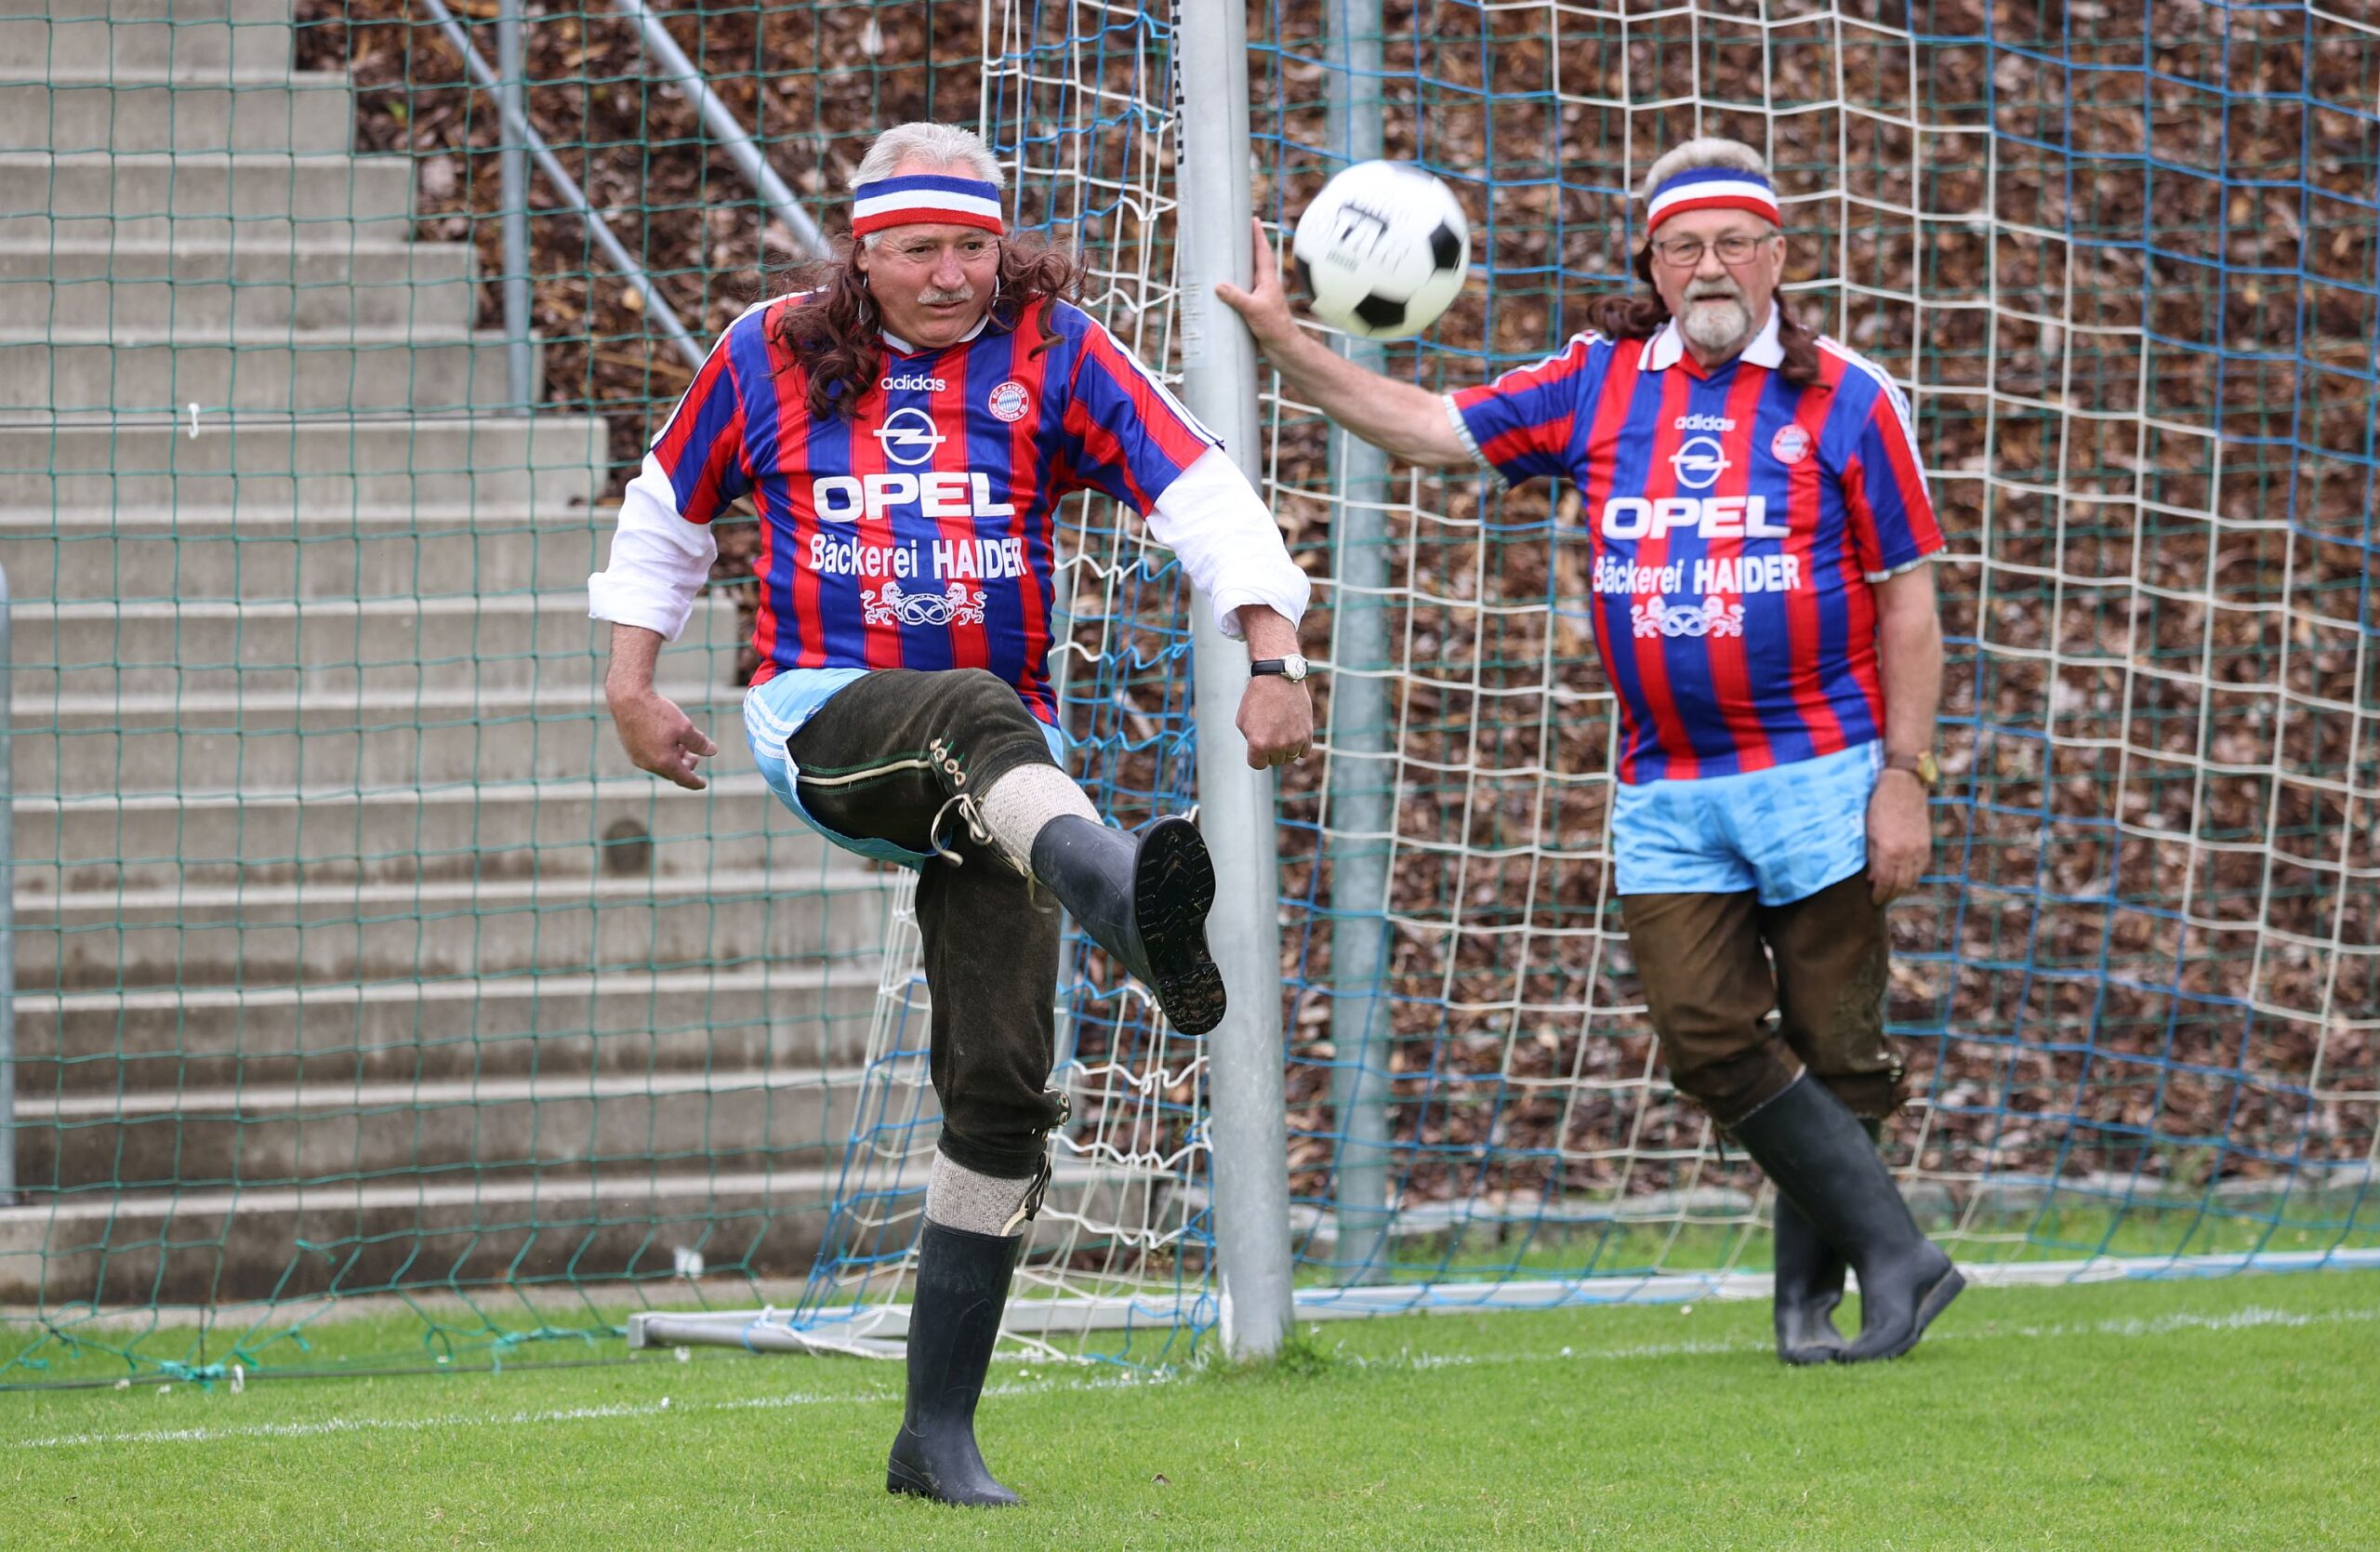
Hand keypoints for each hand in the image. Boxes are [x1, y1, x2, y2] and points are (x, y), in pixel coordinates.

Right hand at [610, 689, 717, 790]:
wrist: (628, 699)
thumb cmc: (657, 713)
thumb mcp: (685, 727)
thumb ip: (699, 742)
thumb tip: (712, 751)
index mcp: (664, 762)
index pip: (683, 779)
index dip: (695, 782)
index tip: (703, 784)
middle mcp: (649, 764)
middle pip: (672, 773)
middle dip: (685, 767)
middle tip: (694, 755)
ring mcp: (638, 758)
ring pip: (660, 765)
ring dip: (673, 760)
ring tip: (682, 745)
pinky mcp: (631, 749)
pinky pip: (650, 759)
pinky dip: (661, 755)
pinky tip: (667, 740)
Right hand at [1212, 218, 1297, 348]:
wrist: (1283, 347)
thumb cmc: (1275, 328)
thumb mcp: (1254, 311)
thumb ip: (1237, 298)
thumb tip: (1219, 286)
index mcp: (1267, 280)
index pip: (1262, 251)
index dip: (1257, 235)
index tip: (1253, 219)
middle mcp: (1264, 285)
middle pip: (1254, 259)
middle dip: (1246, 246)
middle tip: (1235, 232)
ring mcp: (1260, 296)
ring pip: (1247, 276)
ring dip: (1238, 265)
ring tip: (1224, 256)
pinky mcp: (1255, 308)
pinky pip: (1242, 292)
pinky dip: (1233, 286)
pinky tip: (1223, 289)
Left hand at [1238, 674, 1312, 770]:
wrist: (1278, 678)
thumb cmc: (1257, 698)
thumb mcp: (1243, 721)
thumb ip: (1251, 741)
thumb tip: (1260, 753)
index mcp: (1258, 744)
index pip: (1257, 764)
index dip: (1255, 754)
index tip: (1257, 742)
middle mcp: (1277, 746)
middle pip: (1274, 761)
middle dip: (1270, 750)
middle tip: (1269, 731)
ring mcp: (1294, 741)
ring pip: (1289, 757)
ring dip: (1284, 749)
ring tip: (1280, 731)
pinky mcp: (1307, 734)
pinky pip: (1304, 752)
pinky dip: (1298, 746)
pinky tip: (1292, 734)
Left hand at [1865, 769, 1930, 903]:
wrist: (1903, 787)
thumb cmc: (1879, 806)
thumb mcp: (1869, 832)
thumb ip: (1871, 858)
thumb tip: (1872, 879)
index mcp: (1890, 852)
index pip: (1885, 883)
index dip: (1879, 895)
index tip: (1873, 901)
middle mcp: (1907, 854)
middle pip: (1900, 885)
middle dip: (1890, 896)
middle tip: (1881, 901)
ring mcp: (1919, 849)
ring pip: (1913, 879)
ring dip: (1902, 889)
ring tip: (1892, 893)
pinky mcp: (1926, 844)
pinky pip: (1921, 868)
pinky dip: (1913, 877)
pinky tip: (1904, 879)